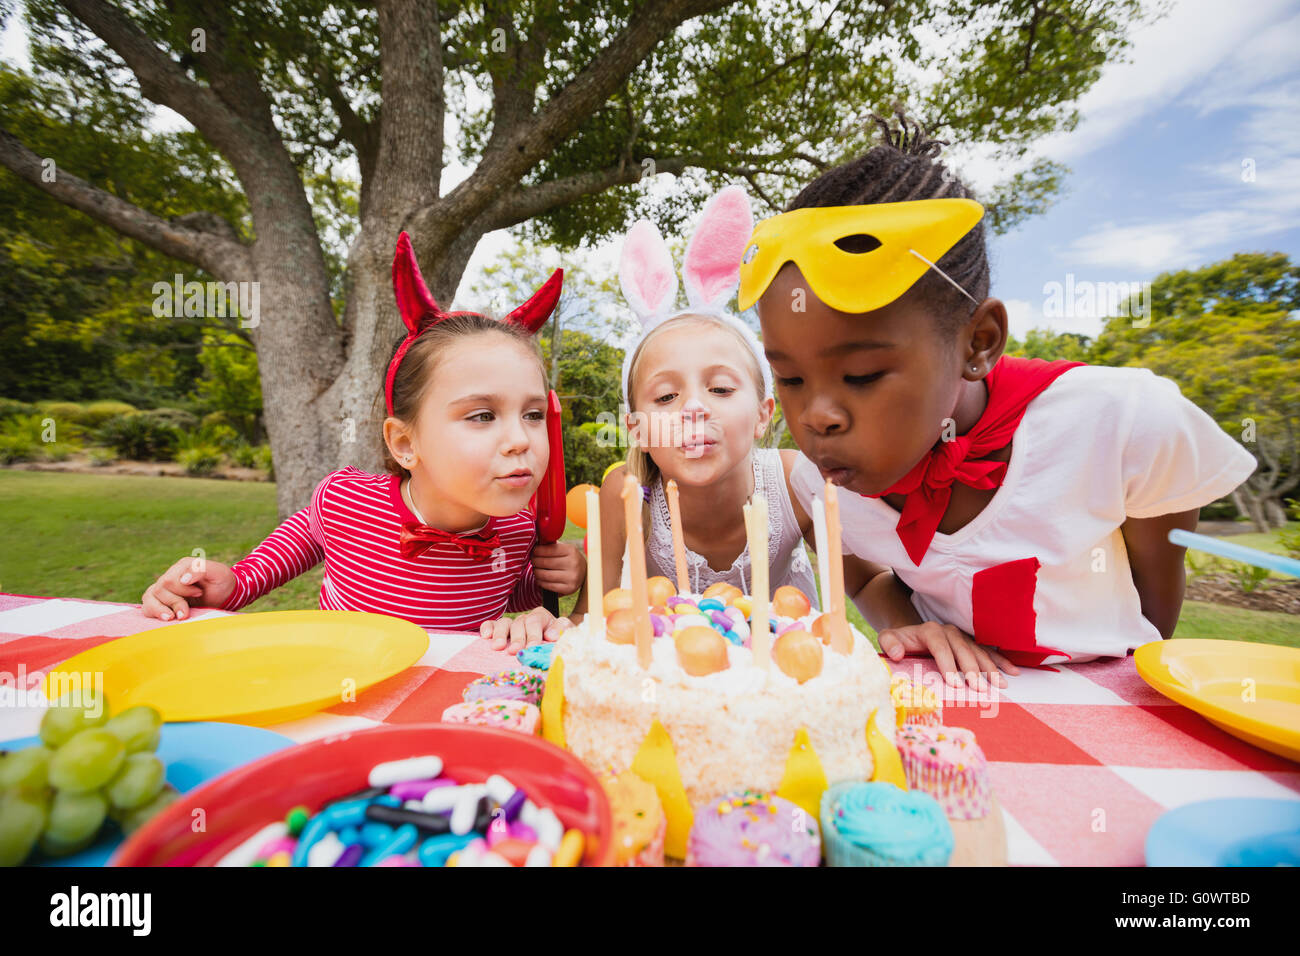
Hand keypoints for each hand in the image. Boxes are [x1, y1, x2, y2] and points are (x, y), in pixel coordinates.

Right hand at [141, 556, 235, 620]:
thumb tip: (183, 579)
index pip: (170, 580)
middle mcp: (170, 576)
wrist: (226, 595)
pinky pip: (147, 606)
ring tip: (172, 618)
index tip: (200, 593)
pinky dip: (153, 613)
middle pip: (159, 590)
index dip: (183, 590)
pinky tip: (166, 619)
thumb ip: (200, 570)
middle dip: (175, 602)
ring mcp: (164, 590)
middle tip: (188, 610)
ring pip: (149, 598)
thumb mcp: (218, 572)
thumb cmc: (221, 582)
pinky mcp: (162, 602)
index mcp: (182, 566)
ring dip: (160, 610)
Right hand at [479, 607, 571, 654]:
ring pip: (505, 623)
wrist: (550, 647)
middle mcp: (526, 619)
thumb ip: (561, 632)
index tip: (533, 648)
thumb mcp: (564, 636)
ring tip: (498, 647)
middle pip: (520, 623)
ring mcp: (512, 624)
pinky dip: (488, 628)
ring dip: (501, 634)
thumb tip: (551, 635)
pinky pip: (491, 625)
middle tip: (515, 651)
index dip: (534, 634)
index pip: (536, 621)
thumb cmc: (556, 643)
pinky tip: (486, 636)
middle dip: (518, 638)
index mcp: (543, 617)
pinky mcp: (500, 630)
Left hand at [532, 541, 585, 595]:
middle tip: (533, 560)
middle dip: (535, 561)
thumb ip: (551, 546)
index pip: (548, 550)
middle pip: (545, 562)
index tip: (534, 551)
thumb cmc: (569, 559)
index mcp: (571, 550)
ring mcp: (572, 577)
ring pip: (544, 575)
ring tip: (536, 569)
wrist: (584, 573)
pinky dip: (540, 581)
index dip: (537, 551)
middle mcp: (573, 563)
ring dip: (536, 572)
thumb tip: (535, 544)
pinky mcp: (568, 588)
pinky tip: (540, 578)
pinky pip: (547, 585)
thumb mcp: (564, 549)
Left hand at [876, 621, 1019, 690]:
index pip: (940, 646)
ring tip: (999, 685)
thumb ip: (889, 642)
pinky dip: (1001, 661)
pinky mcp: (971, 644)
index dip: (948, 664)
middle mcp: (949, 632)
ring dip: (990, 668)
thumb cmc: (900, 640)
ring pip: (979, 652)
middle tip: (979, 688)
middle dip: (972, 670)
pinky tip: (1012, 672)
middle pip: (963, 650)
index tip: (955, 684)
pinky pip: (988, 652)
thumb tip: (899, 653)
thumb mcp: (888, 638)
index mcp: (930, 630)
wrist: (911, 632)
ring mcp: (962, 637)